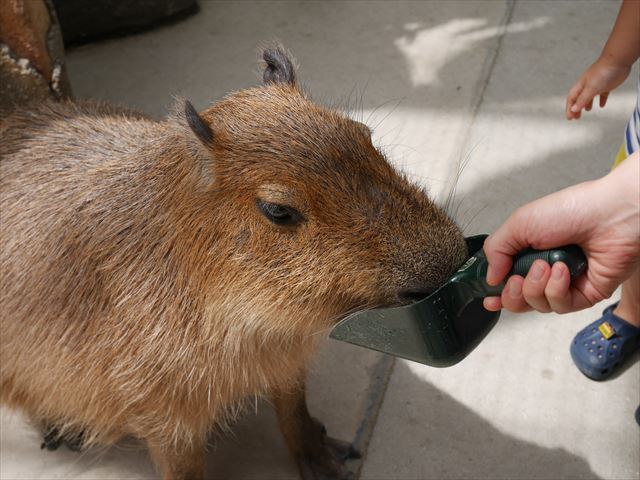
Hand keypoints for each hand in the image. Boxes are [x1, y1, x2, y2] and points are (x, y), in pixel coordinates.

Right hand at [483, 153, 639, 313]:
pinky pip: (561, 306)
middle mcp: (546, 270)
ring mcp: (566, 284)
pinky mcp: (585, 294)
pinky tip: (563, 271)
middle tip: (516, 280)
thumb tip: (490, 277)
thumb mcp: (519, 222)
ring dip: (536, 287)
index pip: (508, 281)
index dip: (498, 292)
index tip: (489, 298)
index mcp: (529, 252)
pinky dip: (557, 289)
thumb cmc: (571, 210)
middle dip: (513, 294)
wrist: (610, 215)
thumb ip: (496, 249)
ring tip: (545, 266)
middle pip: (519, 300)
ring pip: (538, 305)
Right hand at [565, 56, 630, 119]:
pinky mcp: (607, 85)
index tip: (570, 118)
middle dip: (576, 108)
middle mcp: (587, 86)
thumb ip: (583, 99)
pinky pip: (602, 95)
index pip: (572, 99)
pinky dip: (601, 100)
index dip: (569, 109)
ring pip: (589, 97)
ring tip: (587, 111)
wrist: (618, 61)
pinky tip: (602, 105)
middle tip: (576, 117)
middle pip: (579, 99)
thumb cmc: (603, 72)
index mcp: (581, 86)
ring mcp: (597, 85)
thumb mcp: (591, 88)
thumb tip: (574, 109)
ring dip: (587, 104)